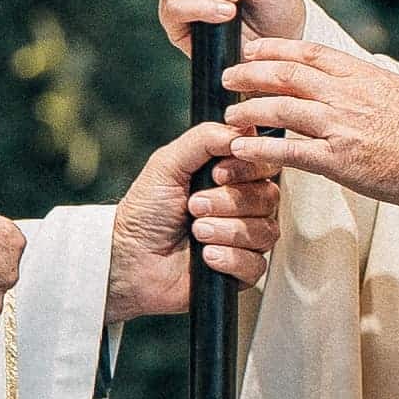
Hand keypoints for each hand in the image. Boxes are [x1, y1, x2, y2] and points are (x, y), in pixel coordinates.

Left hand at [105, 123, 273, 320]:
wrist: (130, 262)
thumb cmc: (144, 215)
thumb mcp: (166, 165)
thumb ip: (203, 139)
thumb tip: (242, 128)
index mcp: (229, 178)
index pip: (264, 164)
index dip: (246, 168)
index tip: (216, 174)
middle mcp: (242, 206)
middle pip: (268, 196)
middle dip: (227, 201)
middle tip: (194, 206)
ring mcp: (244, 239)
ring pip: (264, 230)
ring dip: (225, 230)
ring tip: (196, 232)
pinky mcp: (242, 271)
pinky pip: (256, 263)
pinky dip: (229, 258)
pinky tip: (206, 256)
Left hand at [218, 34, 398, 210]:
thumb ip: (370, 86)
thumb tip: (351, 83)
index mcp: (363, 75)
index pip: (310, 52)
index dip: (275, 48)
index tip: (254, 49)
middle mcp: (348, 95)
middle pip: (286, 75)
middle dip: (251, 74)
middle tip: (229, 78)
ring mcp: (341, 126)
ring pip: (280, 109)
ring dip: (248, 111)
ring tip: (229, 117)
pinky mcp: (339, 161)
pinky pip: (288, 152)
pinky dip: (260, 149)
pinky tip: (240, 150)